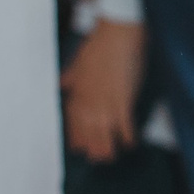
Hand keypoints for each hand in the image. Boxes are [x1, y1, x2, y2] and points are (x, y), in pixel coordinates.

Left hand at [62, 19, 144, 162]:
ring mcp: (105, 103)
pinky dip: (128, 136)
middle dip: (92, 147)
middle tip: (98, 158)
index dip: (77, 137)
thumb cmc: (100, 45)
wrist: (118, 35)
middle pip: (88, 132)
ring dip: (108, 147)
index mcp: (77, 93)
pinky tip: (130, 143)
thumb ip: (71, 76)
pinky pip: (124, 125)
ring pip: (104, 133)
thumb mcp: (79, 62)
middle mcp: (88, 102)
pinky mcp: (123, 101)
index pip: (74, 122)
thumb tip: (62, 83)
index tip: (79, 147)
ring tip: (112, 156)